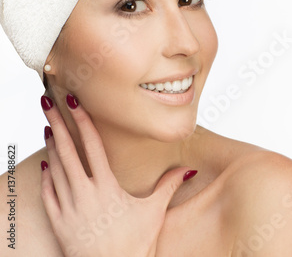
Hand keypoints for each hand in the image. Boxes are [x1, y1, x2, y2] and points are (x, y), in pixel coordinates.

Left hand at [39, 94, 195, 256]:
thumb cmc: (135, 244)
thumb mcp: (154, 212)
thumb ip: (169, 186)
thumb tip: (189, 169)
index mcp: (107, 188)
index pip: (93, 147)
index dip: (83, 122)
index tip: (75, 104)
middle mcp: (84, 194)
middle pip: (67, 153)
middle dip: (58, 125)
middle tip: (49, 104)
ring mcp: (69, 208)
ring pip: (55, 171)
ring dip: (51, 148)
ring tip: (49, 128)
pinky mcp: (59, 223)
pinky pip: (48, 195)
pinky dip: (46, 178)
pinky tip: (46, 166)